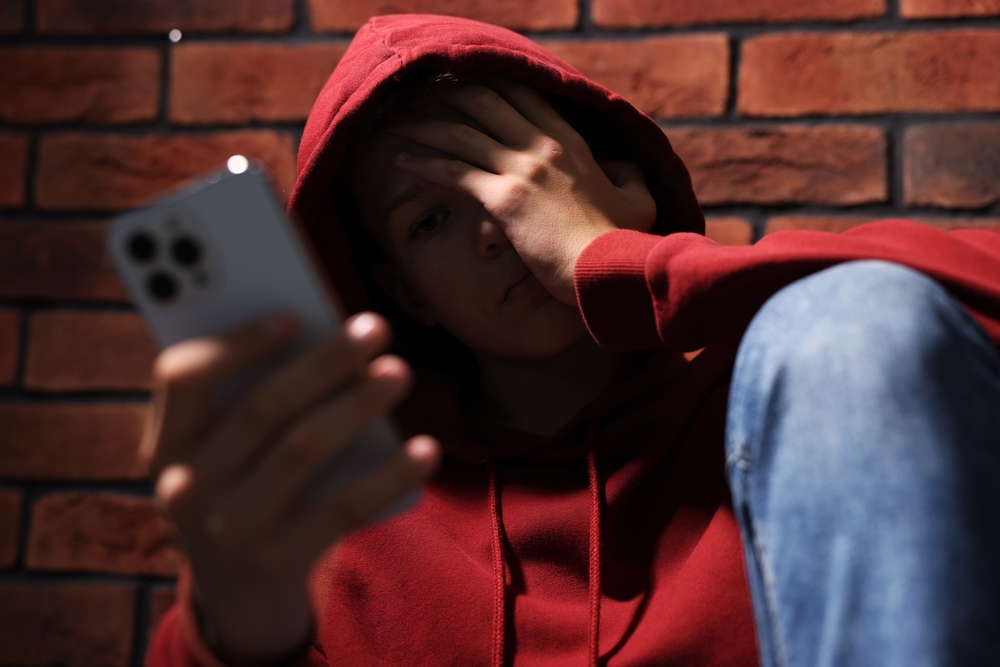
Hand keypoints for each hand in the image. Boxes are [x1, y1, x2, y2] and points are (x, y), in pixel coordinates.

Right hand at [144, 312, 438, 665]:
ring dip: (357, 404)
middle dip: (324, 362)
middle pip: (262, 407)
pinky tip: (425, 448)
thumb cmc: (242, 492)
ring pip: (303, 449)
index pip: (183, 378)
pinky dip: (389, 474)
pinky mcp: (277, 562)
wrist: (237, 598)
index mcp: (167, 444)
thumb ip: (248, 402)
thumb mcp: (223, 454)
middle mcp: (186, 486)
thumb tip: (326, 341)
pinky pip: (344, 507)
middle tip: (375, 328)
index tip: (294, 314)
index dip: (239, 342)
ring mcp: (229, 529)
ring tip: (398, 372)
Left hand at [389, 81, 655, 305]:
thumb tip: (626, 166)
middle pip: (486, 103)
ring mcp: (523, 170)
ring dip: (424, 124)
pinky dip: (424, 163)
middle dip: (448, 94)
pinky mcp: (504, 200)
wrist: (608, 270)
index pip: (525, 97)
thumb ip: (631, 175)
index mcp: (572, 143)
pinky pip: (454, 172)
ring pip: (463, 134)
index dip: (491, 84)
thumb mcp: (639, 200)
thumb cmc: (621, 243)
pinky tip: (401, 160)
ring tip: (397, 121)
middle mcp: (544, 147)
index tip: (464, 83)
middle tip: (421, 94)